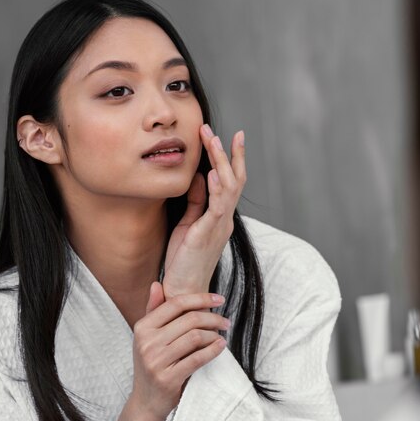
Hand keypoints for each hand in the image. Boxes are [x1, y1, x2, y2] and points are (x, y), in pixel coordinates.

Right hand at [117, 283, 229, 420]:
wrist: (145, 401)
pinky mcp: (168, 378)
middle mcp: (147, 342)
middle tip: (225, 321)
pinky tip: (220, 346)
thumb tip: (156, 284)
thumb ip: (153, 310)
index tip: (219, 299)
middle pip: (189, 319)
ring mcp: (156, 361)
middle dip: (213, 318)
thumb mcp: (147, 336)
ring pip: (196, 337)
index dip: (201, 298)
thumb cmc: (151, 363)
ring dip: (214, 334)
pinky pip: (198, 358)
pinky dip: (213, 350)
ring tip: (221, 335)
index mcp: (143, 327)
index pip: (176, 303)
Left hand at [163, 124, 245, 297]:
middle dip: (227, 152)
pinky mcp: (208, 234)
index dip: (232, 158)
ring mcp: (219, 225)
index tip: (230, 135)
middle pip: (235, 179)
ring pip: (229, 187)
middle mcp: (225, 218)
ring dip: (221, 162)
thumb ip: (197, 201)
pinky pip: (217, 207)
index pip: (231, 181)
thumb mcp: (189, 224)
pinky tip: (214, 172)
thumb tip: (201, 176)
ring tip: (213, 140)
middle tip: (216, 130)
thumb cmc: (185, 259)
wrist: (184, 290)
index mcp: (221, 215)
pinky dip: (217, 188)